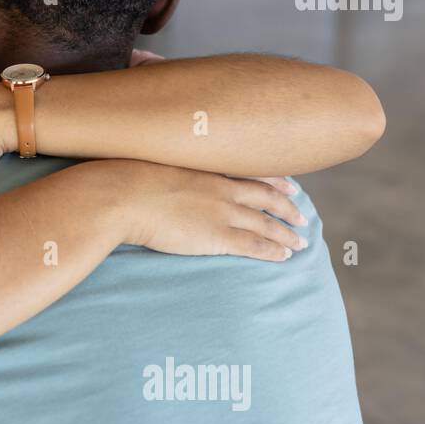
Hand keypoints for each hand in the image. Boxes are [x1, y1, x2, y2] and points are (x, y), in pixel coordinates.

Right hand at [105, 160, 306, 260]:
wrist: (122, 196)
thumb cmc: (125, 182)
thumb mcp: (152, 168)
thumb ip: (166, 175)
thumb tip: (156, 180)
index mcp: (206, 171)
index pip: (249, 173)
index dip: (272, 180)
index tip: (288, 183)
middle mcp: (220, 189)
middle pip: (265, 198)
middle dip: (287, 207)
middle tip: (302, 215)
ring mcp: (221, 212)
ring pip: (266, 223)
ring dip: (287, 232)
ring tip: (301, 241)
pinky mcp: (216, 236)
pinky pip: (254, 244)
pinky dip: (273, 249)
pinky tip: (285, 255)